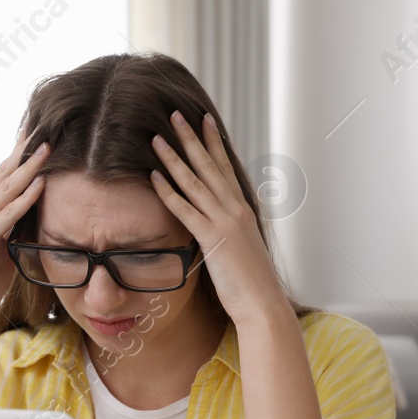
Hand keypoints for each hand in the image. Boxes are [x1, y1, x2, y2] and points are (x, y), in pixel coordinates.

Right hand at [0, 127, 47, 322]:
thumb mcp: (4, 246)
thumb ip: (14, 228)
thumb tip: (34, 217)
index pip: (2, 176)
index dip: (18, 154)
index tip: (34, 134)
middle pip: (3, 173)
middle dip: (23, 150)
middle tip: (41, 126)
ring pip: (7, 188)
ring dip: (28, 167)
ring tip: (47, 147)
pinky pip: (8, 213)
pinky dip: (25, 198)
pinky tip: (40, 184)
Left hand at [149, 111, 286, 326]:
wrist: (263, 305)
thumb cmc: (253, 285)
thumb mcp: (242, 250)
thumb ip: (230, 233)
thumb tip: (220, 228)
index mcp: (243, 211)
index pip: (226, 169)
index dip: (214, 143)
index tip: (204, 121)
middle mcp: (236, 210)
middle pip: (210, 166)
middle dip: (192, 138)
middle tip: (177, 114)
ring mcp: (226, 222)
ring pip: (196, 182)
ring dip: (175, 158)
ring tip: (158, 137)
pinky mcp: (214, 239)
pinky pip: (186, 210)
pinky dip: (169, 192)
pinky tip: (154, 177)